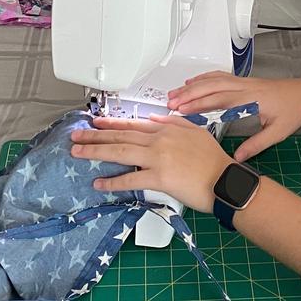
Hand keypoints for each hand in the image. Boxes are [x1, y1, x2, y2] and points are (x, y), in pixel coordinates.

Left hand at [70, 114, 229, 211]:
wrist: (224, 179)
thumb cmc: (213, 159)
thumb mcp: (195, 131)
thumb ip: (174, 122)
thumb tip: (155, 118)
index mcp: (167, 129)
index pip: (133, 124)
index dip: (111, 123)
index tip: (95, 122)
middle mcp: (159, 140)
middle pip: (121, 135)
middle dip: (95, 135)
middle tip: (76, 135)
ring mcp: (158, 158)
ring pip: (120, 152)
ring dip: (96, 152)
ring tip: (78, 152)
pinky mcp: (159, 178)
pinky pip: (131, 179)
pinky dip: (113, 181)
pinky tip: (99, 182)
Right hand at [168, 71, 300, 161]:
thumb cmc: (293, 111)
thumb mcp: (277, 133)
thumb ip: (256, 144)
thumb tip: (236, 157)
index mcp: (250, 100)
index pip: (219, 102)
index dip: (198, 106)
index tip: (180, 112)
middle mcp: (244, 88)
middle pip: (211, 88)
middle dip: (188, 95)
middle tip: (169, 103)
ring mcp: (244, 82)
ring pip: (213, 80)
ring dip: (193, 86)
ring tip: (174, 93)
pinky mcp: (245, 81)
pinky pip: (221, 75)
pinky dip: (205, 78)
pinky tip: (194, 82)